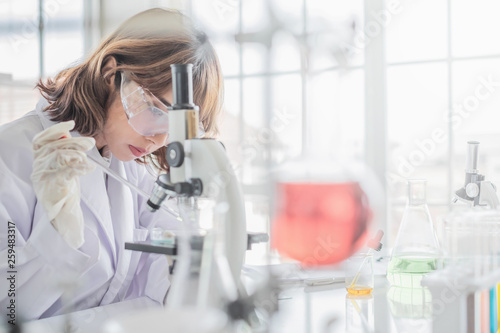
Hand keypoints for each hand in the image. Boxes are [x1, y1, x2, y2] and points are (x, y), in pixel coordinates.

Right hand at [31, 120, 95, 248]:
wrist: (62, 210)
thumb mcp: (62, 165)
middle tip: (91, 143)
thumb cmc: (63, 185)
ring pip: (58, 157)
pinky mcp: (54, 186)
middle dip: (75, 142)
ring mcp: (44, 177)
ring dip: (76, 154)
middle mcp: (38, 166)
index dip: (55, 130)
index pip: (40, 140)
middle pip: (54, 147)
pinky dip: (81, 167)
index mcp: (38, 159)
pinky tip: (89, 167)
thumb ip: (62, 150)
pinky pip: (67, 172)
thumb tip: (68, 134)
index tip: (71, 123)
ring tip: (86, 158)